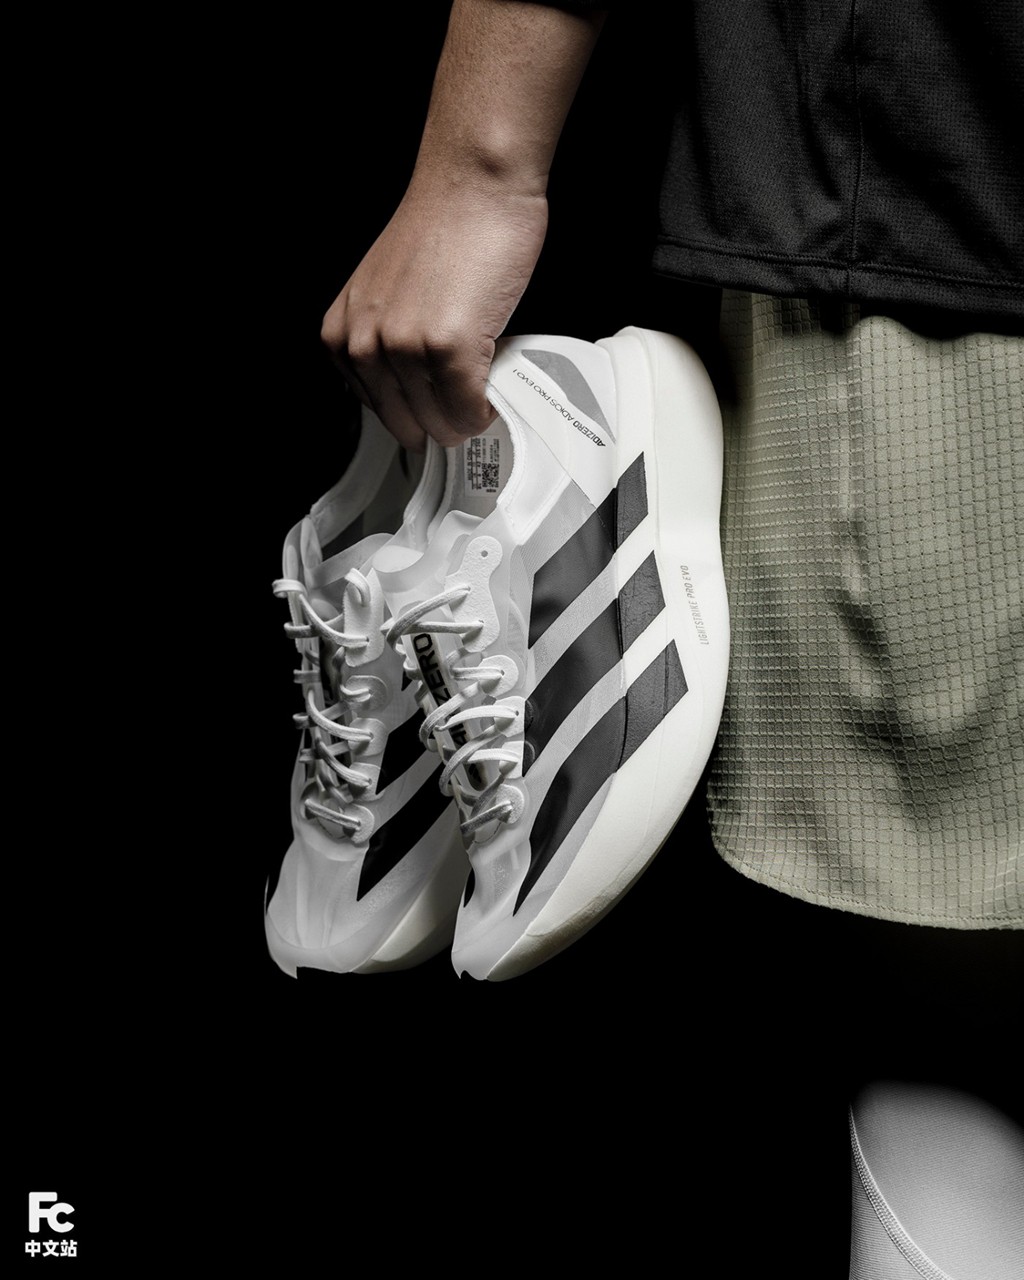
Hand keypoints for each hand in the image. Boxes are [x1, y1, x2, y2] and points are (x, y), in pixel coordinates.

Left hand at [322, 175, 547, 450]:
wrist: (473, 186)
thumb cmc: (445, 229)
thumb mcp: (386, 295)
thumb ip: (388, 342)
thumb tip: (415, 388)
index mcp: (343, 334)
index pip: (377, 409)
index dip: (413, 413)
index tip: (434, 410)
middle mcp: (365, 344)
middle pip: (406, 423)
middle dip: (439, 423)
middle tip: (462, 408)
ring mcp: (404, 349)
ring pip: (438, 423)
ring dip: (464, 418)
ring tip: (479, 394)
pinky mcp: (445, 349)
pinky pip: (466, 409)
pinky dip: (483, 411)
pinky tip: (490, 393)